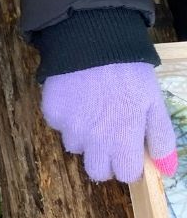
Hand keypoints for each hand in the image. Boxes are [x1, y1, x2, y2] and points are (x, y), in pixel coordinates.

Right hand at [42, 62, 177, 181]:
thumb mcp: (154, 103)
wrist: (91, 42)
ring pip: (74, 146)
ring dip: (82, 135)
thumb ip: (161, 139)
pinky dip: (66, 116)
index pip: (126, 175)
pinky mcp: (51, 113)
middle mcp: (94, 141)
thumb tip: (167, 170)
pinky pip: (58, 125)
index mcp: (123, 140)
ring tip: (90, 108)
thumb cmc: (128, 72)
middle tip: (106, 133)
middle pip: (96, 172)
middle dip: (103, 158)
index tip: (127, 147)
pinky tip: (75, 96)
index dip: (128, 162)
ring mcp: (69, 128)